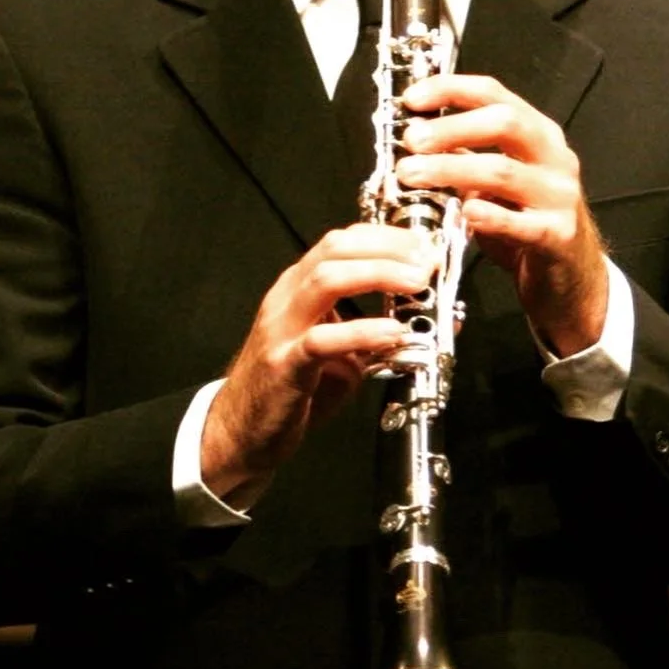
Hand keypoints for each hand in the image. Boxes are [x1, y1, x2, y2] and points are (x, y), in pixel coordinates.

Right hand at [201, 223, 432, 506]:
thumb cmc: (291, 388)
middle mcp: (287, 298)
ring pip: (326, 280)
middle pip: (336, 249)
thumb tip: (427, 326)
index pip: (343, 242)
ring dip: (379, 274)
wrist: (239, 430)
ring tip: (417, 283)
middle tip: (428, 260)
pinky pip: (322, 340)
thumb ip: (375, 336)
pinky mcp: (284, 365)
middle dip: (388, 248)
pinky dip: (363, 332)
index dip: (388, 237)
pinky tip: (392, 333)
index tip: (426, 247)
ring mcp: (282, 329)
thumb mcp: (340, 354)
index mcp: (299, 288)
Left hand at [397, 74, 607, 356]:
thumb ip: (463, 157)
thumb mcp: (494, 182)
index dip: (450, 90)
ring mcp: (559, 196)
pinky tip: (461, 214)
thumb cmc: (526, 223)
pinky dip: (488, 216)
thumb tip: (414, 136)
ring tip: (411, 176)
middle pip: (505, 123)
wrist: (570, 275)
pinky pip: (521, 223)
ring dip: (451, 170)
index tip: (411, 100)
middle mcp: (553, 157)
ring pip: (503, 171)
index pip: (494, 94)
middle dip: (451, 128)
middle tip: (411, 141)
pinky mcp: (558, 236)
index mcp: (537, 134)